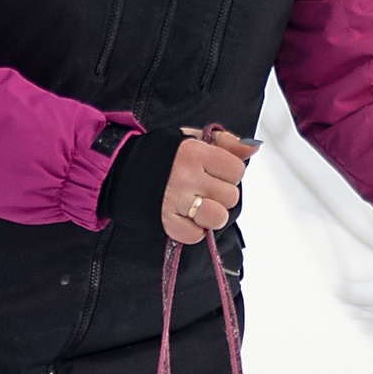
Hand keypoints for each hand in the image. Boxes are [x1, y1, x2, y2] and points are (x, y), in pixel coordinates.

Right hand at [164, 128, 256, 245]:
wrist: (119, 168)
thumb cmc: (161, 155)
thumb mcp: (192, 138)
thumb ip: (225, 142)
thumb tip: (253, 147)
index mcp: (195, 152)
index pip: (236, 171)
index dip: (229, 174)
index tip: (215, 173)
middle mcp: (186, 176)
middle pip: (230, 197)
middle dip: (221, 195)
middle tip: (204, 189)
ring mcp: (175, 200)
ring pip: (218, 217)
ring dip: (211, 215)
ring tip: (198, 206)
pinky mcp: (164, 221)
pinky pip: (195, 235)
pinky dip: (192, 230)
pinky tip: (184, 217)